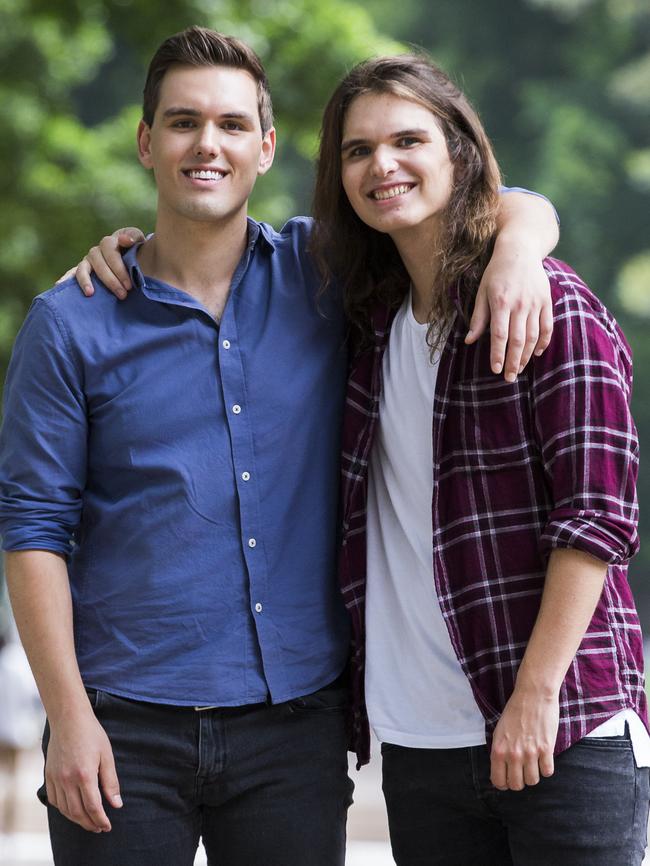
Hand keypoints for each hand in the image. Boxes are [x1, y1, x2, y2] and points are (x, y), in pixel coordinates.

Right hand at [45, 709, 121, 831]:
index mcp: (84, 775)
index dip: (101, 819)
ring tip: (88, 822)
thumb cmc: (91, 734)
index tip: (107, 826)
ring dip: (77, 820)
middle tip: (99, 828)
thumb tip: (116, 804)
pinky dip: (63, 810)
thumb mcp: (107, 755)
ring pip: (65, 809)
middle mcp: (67, 780)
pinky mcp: (48, 775)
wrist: (69, 719)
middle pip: (77, 812)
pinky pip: (54, 800)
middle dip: (89, 824)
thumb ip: (111, 782)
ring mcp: (56, 778)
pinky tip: (72, 809)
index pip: (93, 807)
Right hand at [57, 228, 145, 298]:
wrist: (129, 254)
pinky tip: (59, 285)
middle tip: (122, 295)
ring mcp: (87, 261)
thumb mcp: (137, 240)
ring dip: (85, 281)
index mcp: (109, 242)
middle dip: (110, 280)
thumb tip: (126, 241)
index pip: (111, 253)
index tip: (129, 285)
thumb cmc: (134, 248)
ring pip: (83, 269)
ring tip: (90, 293)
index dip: (119, 268)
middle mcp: (96, 251)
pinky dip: (65, 278)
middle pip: (99, 264)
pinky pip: (71, 273)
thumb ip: (133, 238)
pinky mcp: (82, 270)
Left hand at [466, 244, 552, 380]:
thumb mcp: (482, 292)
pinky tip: (536, 353)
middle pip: (518, 340)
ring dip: (527, 355)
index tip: (496, 370)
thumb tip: (469, 340)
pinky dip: (544, 342)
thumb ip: (478, 318)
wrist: (520, 250)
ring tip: (520, 369)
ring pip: (533, 336)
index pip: (499, 335)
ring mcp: (536, 303)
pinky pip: (547, 326)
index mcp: (501, 302)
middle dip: (513, 361)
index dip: (498, 354)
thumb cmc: (496, 272)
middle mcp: (520, 304)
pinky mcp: (547, 301)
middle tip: (509, 378)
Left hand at [490, 686, 557, 790]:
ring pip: (533, 781)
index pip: (498, 780)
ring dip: (533, 774)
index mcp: (498, 749)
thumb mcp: (499, 730)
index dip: (503, 783)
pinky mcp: (546, 749)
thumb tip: (502, 769)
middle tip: (522, 772)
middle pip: (517, 785)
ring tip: (533, 763)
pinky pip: (547, 772)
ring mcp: (530, 752)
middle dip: (519, 781)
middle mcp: (513, 754)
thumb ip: (500, 751)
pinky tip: (544, 758)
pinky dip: (546, 768)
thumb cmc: (515, 710)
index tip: (508, 779)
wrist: (533, 695)